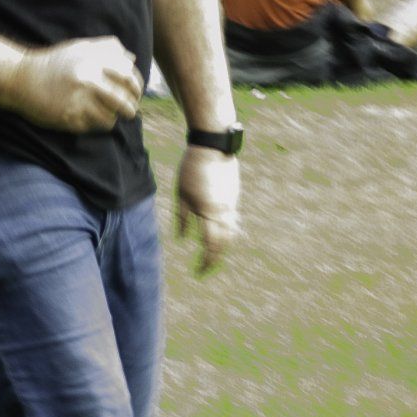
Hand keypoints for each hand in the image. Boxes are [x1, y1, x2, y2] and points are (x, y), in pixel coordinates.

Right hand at [22, 35, 145, 132]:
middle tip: (130, 110)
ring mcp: (78, 100)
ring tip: (108, 115)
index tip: (136, 93)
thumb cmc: (54, 63)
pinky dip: (95, 124)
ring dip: (112, 118)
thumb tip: (132, 58)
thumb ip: (107, 48)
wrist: (21, 79)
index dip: (137, 86)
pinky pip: (93, 127)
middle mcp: (87, 79)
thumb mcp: (79, 48)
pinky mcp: (69, 118)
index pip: (128, 75)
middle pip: (123, 100)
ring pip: (110, 117)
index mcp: (93, 60)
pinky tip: (89, 118)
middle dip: (131, 108)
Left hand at [175, 147, 241, 273]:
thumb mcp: (181, 194)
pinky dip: (226, 231)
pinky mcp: (234, 196)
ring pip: (231, 232)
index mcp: (210, 212)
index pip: (211, 245)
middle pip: (225, 243)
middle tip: (205, 267)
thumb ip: (183, 218)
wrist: (214, 145)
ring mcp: (232, 204)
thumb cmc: (192, 168)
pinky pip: (232, 220)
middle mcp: (225, 211)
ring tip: (210, 252)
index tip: (198, 271)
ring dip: (222, 246)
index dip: (205, 261)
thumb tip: (182, 238)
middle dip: (215, 258)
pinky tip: (216, 232)